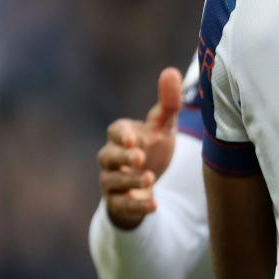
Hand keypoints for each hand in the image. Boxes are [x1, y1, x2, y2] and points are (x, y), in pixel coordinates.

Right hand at [97, 67, 182, 229]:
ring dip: (130, 181)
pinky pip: (121, 206)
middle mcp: (111, 157)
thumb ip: (168, 103)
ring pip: (112, 182)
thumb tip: (171, 71)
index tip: (134, 138)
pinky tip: (154, 205)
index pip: (115, 132)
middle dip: (122, 157)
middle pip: (107, 156)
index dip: (122, 135)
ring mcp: (111, 181)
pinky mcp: (117, 202)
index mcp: (122, 135)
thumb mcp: (163, 126)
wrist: (147, 181)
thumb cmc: (153, 146)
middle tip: (139, 158)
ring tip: (150, 179)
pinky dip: (136, 207)